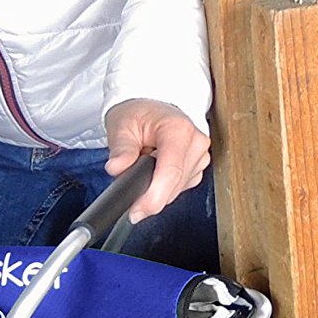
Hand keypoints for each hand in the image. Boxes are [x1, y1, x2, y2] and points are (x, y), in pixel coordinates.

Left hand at [104, 100, 211, 221]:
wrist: (152, 107)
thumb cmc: (138, 113)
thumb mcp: (122, 126)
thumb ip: (121, 149)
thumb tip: (117, 168)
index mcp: (178, 129)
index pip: (171, 171)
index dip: (154, 196)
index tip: (137, 211)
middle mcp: (196, 143)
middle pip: (174, 185)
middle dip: (149, 194)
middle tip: (128, 186)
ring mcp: (200, 155)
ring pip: (177, 190)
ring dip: (157, 188)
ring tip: (143, 166)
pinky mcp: (199, 166)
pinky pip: (181, 188)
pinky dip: (164, 186)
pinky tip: (155, 171)